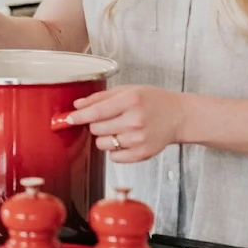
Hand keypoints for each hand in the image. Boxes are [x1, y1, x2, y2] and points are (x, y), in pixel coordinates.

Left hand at [64, 85, 188, 161]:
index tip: (69, 118)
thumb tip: (78, 105)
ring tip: (119, 128)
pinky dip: (115, 150)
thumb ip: (100, 97)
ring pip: (102, 144)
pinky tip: (126, 139)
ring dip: (104, 137)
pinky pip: (114, 157)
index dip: (79, 116)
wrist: (178, 116)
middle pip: (96, 128)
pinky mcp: (142, 154)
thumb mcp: (128, 90)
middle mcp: (135, 120)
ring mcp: (139, 139)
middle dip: (95, 124)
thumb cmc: (153, 101)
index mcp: (130, 100)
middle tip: (107, 119)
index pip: (96, 111)